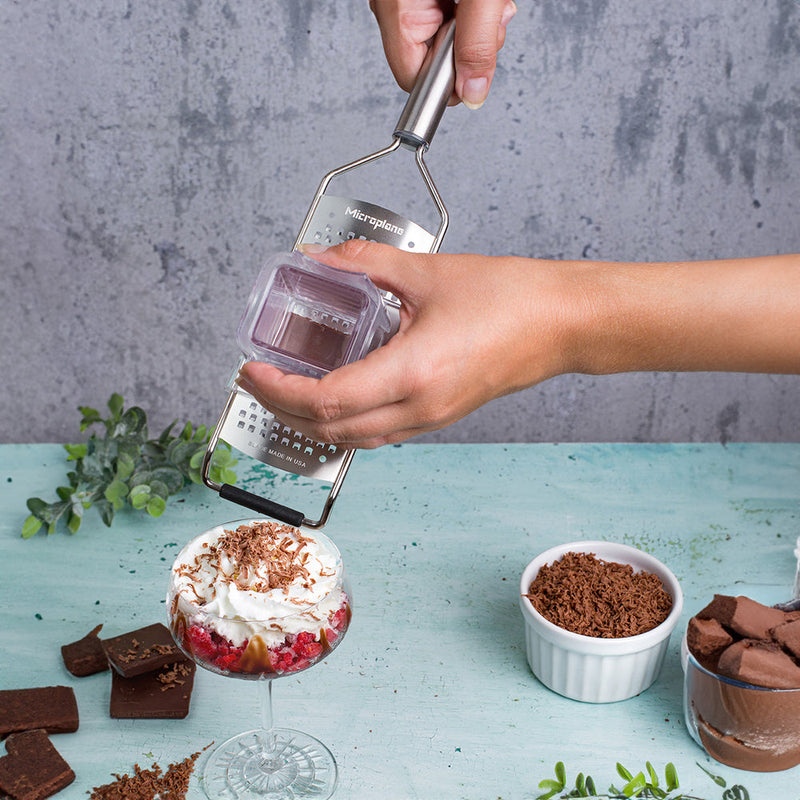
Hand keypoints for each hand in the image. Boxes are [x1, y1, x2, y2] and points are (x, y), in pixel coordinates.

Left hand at [237, 241, 576, 447]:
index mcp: (414, 373)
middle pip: (330, 430)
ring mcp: (430, 419)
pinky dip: (343, 423)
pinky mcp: (439, 417)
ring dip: (310, 422)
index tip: (251, 370)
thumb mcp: (429, 272)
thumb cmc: (510, 299)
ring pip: (353, 440)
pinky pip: (378, 434)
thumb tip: (320, 256)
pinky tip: (333, 397)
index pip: (325, 400)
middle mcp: (419, 408)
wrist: (560, 323)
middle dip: (281, 410)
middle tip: (255, 381)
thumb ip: (366, 261)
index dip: (278, 390)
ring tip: (285, 391)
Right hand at [369, 0, 516, 107]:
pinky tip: (474, 0)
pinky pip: (439, 19)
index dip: (449, 81)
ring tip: (482, 3)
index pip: (415, 80)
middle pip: (427, 62)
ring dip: (470, 30)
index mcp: (397, 9)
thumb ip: (477, 44)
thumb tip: (472, 93)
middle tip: (488, 19)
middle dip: (465, 49)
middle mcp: (390, 6)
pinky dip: (464, 14)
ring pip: (436, 42)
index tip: (474, 65)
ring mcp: (399, 1)